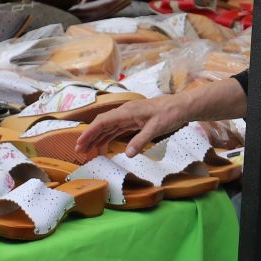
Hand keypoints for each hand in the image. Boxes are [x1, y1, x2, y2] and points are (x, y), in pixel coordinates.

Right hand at [75, 93, 191, 156]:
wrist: (181, 106)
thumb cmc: (170, 114)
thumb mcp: (156, 128)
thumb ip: (141, 140)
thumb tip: (128, 154)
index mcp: (127, 111)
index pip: (103, 121)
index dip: (90, 132)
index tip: (80, 142)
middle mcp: (124, 112)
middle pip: (102, 124)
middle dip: (89, 136)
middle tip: (79, 150)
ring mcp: (128, 116)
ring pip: (107, 127)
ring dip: (96, 137)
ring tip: (86, 149)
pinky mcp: (133, 121)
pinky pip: (116, 129)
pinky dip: (107, 136)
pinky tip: (102, 144)